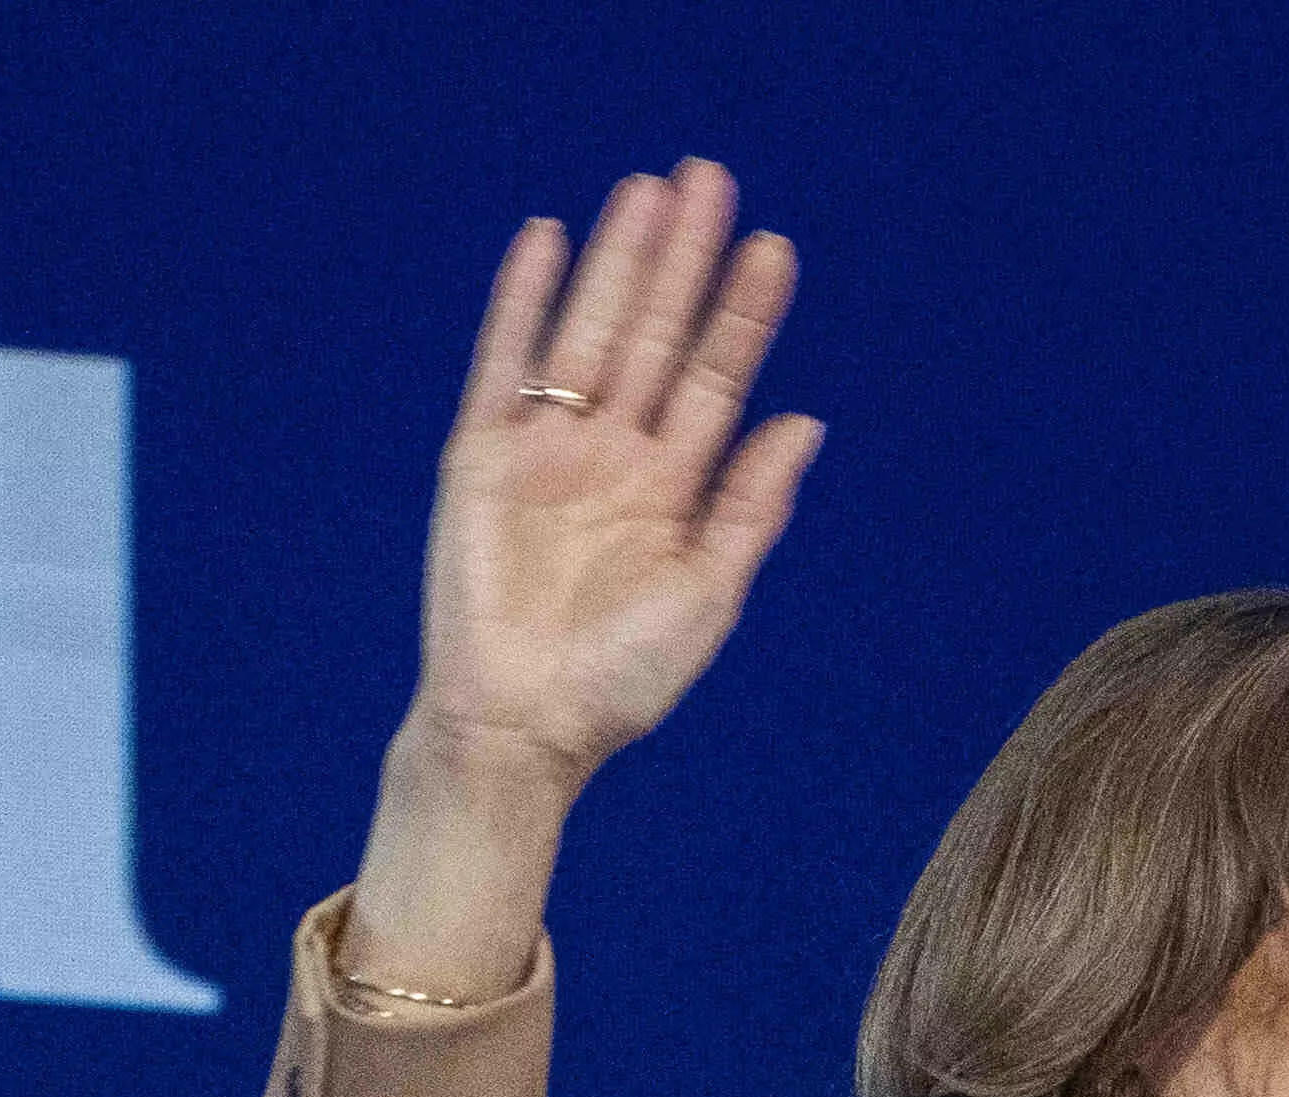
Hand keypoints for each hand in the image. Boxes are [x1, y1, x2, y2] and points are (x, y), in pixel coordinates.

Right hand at [345, 159, 817, 1004]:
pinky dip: (521, 302)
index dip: (745, 315)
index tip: (777, 251)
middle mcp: (614, 452)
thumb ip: (751, 506)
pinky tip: (547, 241)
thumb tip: (807, 421)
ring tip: (648, 189)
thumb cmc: (622, 679)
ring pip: (589, 329)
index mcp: (674, 487)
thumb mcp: (709, 593)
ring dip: (617, 261)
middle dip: (684, 260)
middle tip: (713, 179)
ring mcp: (546, 445)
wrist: (526, 725)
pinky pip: (502, 361)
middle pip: (658, 334)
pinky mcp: (481, 453)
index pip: (718, 379)